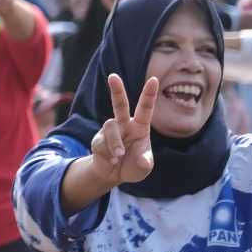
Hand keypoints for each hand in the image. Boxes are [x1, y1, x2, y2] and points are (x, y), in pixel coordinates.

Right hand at [84, 73, 157, 187]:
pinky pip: (101, 142)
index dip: (149, 94)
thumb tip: (141, 159)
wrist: (114, 175)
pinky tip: (111, 160)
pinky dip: (108, 154)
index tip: (154, 79)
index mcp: (140, 127)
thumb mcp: (143, 167)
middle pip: (119, 104)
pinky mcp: (98, 139)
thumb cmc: (133, 166)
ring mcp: (110, 131)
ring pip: (110, 127)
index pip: (145, 109)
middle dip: (117, 90)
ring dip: (115, 142)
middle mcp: (124, 125)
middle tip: (113, 76)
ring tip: (118, 156)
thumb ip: (144, 162)